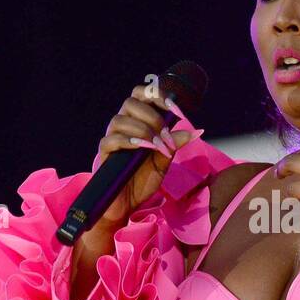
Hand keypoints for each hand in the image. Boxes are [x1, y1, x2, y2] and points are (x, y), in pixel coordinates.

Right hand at [90, 79, 204, 234]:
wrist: (127, 205)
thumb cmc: (143, 181)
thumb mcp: (164, 162)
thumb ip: (174, 144)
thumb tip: (196, 131)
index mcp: (138, 121)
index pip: (142, 94)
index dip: (158, 95)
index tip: (176, 109)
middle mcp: (123, 126)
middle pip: (131, 102)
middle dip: (153, 115)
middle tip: (166, 135)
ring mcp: (111, 139)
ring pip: (120, 119)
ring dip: (143, 130)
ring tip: (158, 146)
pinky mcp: (103, 154)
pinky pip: (111, 140)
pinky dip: (129, 141)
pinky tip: (143, 149)